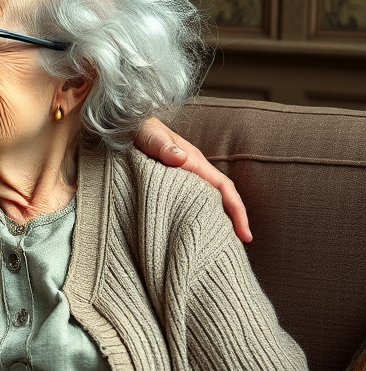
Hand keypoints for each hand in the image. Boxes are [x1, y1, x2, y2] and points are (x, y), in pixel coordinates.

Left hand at [134, 117, 251, 241]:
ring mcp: (184, 176)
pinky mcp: (172, 181)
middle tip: (237, 247)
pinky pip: (191, 200)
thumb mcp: (149, 136)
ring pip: (208, 200)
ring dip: (217, 219)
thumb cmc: (138, 129)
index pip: (224, 188)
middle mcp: (193, 170)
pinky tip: (194, 228)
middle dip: (233, 221)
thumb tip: (180, 158)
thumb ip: (162, 146)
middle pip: (221, 198)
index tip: (245, 235)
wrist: (126, 123)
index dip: (237, 211)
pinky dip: (199, 214)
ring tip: (218, 243)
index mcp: (193, 162)